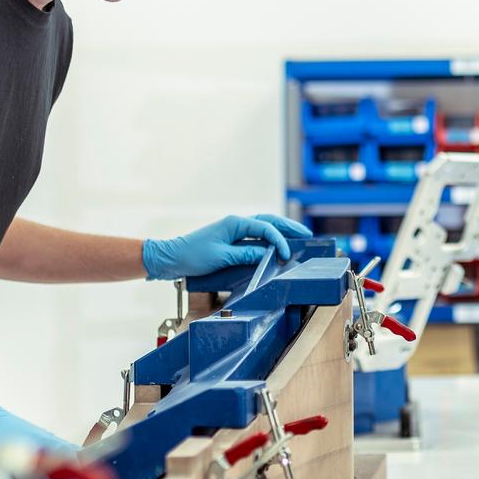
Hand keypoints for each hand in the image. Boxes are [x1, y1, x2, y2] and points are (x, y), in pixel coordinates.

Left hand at [142, 213, 312, 279]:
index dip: (279, 241)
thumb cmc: (192, 256)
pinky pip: (256, 236)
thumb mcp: (220, 257)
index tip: (286, 255)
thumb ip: (245, 255)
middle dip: (288, 227)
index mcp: (235, 223)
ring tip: (298, 236)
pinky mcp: (232, 240)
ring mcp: (234, 231)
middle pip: (269, 221)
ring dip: (281, 231)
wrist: (172, 257)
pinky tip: (278, 244)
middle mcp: (236, 224)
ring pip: (264, 226)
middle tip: (306, 234)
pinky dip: (270, 238)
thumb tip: (267, 255)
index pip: (265, 229)